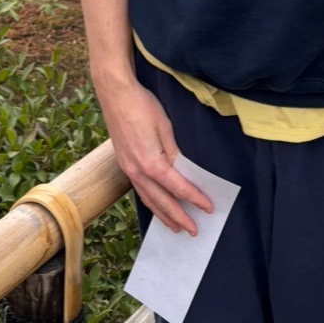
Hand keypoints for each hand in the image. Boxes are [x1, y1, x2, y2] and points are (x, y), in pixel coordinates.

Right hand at [97, 76, 213, 234]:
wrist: (115, 93)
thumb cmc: (142, 105)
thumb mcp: (164, 126)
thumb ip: (174, 152)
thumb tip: (183, 171)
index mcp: (152, 163)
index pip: (178, 188)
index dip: (195, 199)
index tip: (208, 208)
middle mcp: (138, 171)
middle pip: (162, 201)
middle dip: (179, 217)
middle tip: (194, 231)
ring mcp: (128, 168)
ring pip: (148, 199)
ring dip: (163, 215)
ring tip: (175, 227)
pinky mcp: (123, 163)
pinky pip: (139, 190)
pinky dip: (150, 202)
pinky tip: (155, 204)